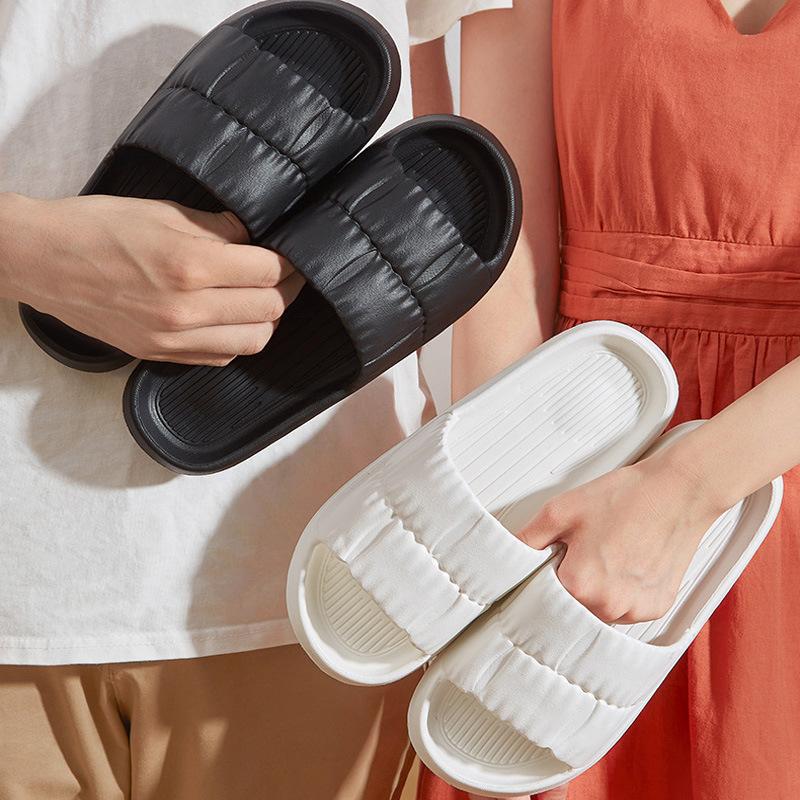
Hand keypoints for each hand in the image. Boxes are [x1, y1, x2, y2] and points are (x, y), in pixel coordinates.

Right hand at [0, 192, 303, 364]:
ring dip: (267, 319)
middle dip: (286, 289)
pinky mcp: (161, 355)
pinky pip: (222, 357)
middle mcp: (186, 310)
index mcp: (190, 266)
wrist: (42, 262)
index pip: (268, 271)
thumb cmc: (98, 228)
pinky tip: (233, 319)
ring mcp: (173, 339)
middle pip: (269, 309)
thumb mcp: (163, 212)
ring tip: (261, 298)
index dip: (288, 262)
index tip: (290, 255)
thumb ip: (218, 228)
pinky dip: (238, 339)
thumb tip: (253, 238)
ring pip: (253, 341)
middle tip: (285, 274)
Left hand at [519, 441, 726, 623]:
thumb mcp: (562, 509)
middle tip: (586, 548)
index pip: (543, 595)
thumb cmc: (626, 497)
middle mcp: (610, 605)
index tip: (554, 560)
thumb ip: (528, 538)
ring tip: (610, 551)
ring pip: (599, 609)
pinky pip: (626, 608)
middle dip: (571, 580)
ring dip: (597, 589)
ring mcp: (636, 609)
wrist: (678, 492)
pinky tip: (628, 561)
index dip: (545, 574)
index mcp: (581, 584)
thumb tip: (508, 554)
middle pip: (572, 605)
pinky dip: (622, 590)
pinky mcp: (657, 607)